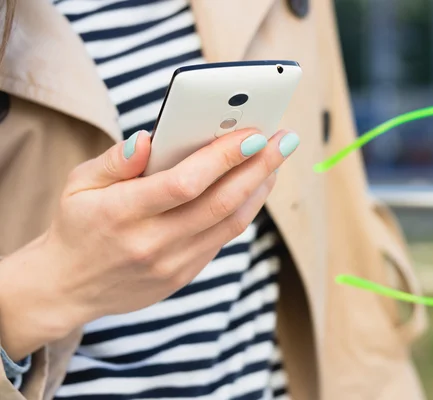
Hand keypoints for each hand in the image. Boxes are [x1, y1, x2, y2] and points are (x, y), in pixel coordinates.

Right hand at [0, 128, 298, 359]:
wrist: (67, 287)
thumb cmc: (76, 226)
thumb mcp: (78, 184)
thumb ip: (116, 160)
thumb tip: (151, 137)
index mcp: (121, 213)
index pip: (184, 183)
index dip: (223, 158)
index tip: (253, 133)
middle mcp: (151, 243)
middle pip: (220, 203)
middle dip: (259, 168)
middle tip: (284, 140)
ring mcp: (171, 265)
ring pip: (230, 224)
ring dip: (259, 189)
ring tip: (276, 160)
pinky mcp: (183, 276)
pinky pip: (222, 240)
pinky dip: (244, 211)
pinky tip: (254, 187)